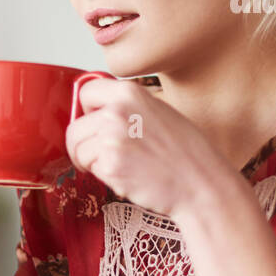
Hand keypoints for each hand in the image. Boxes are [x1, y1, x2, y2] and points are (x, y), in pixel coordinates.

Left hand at [63, 77, 229, 218]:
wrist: (200, 183)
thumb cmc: (185, 152)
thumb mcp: (157, 112)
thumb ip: (125, 107)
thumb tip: (94, 111)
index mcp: (129, 93)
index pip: (86, 92)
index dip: (87, 111)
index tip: (93, 123)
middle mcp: (116, 111)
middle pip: (75, 127)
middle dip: (84, 144)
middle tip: (101, 155)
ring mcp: (111, 138)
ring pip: (78, 149)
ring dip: (91, 162)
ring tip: (119, 166)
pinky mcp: (110, 164)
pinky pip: (90, 169)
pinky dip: (103, 176)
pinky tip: (127, 175)